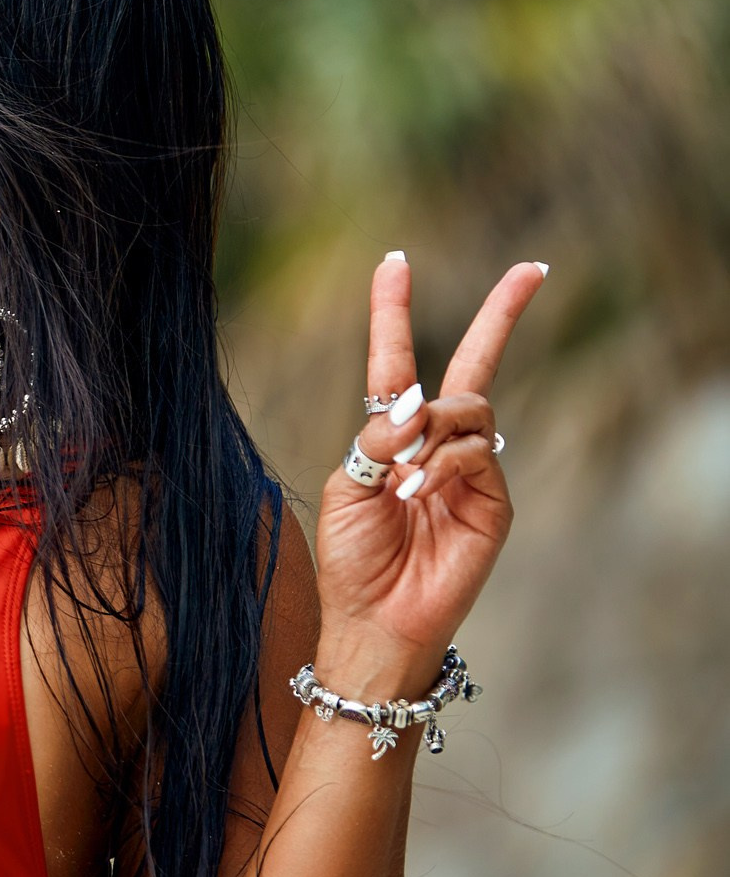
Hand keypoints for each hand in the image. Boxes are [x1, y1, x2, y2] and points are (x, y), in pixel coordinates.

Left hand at [313, 252, 547, 686]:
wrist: (375, 617)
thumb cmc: (352, 556)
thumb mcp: (344, 484)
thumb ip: (375, 436)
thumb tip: (416, 402)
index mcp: (391, 432)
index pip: (396, 359)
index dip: (393, 310)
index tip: (395, 259)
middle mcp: (436, 442)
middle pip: (474, 364)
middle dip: (502, 314)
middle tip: (532, 268)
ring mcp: (472, 468)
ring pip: (470, 408)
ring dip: (430, 431)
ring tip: (401, 477)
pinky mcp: (495, 499)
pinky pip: (477, 452)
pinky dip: (442, 464)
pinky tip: (417, 492)